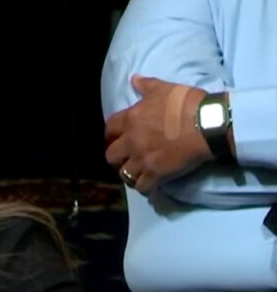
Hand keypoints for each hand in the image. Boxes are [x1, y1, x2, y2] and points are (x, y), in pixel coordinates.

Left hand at [105, 75, 212, 193]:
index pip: (109, 129)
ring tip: (137, 172)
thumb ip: (146, 85)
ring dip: (129, 173)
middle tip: (127, 157)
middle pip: (111, 155)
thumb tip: (133, 78)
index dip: (112, 134)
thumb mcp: (164, 88)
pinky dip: (144, 187)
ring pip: (124, 173)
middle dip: (117, 157)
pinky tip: (149, 184)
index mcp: (131, 119)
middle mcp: (132, 141)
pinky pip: (142, 186)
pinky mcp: (156, 173)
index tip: (118, 137)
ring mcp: (142, 159)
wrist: (208, 123)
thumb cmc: (187, 103)